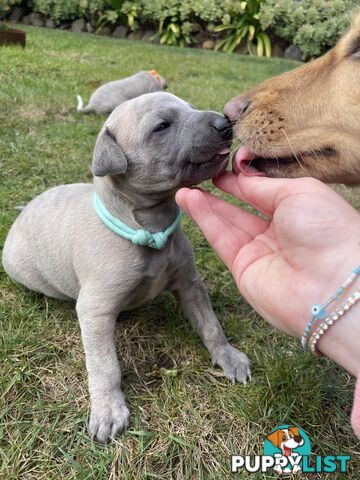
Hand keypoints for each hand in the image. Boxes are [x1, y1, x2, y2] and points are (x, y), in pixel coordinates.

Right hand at [176, 174, 359, 343]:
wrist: (331, 282)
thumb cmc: (326, 230)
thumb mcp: (298, 192)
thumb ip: (264, 185)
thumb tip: (242, 178)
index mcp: (298, 213)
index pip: (263, 193)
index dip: (242, 180)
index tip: (222, 167)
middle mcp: (278, 233)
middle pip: (242, 209)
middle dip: (220, 193)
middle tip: (199, 176)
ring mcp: (260, 253)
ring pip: (227, 224)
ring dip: (205, 205)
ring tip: (185, 188)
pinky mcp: (243, 270)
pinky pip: (221, 240)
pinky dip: (205, 220)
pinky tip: (190, 201)